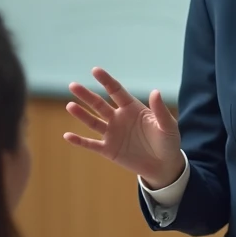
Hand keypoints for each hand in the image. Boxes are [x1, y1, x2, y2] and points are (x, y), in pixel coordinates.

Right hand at [63, 67, 182, 186]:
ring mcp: (112, 134)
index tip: (95, 70)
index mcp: (132, 108)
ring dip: (81, 114)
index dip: (106, 81)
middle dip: (87, 95)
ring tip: (70, 105)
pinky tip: (68, 136)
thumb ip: (160, 110)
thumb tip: (155, 91)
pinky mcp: (109, 150)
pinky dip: (79, 141)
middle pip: (100, 104)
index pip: (116, 91)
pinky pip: (91, 144)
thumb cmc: (167, 142)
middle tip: (73, 85)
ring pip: (93, 122)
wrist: (164, 166)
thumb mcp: (167, 126)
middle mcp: (119, 118)